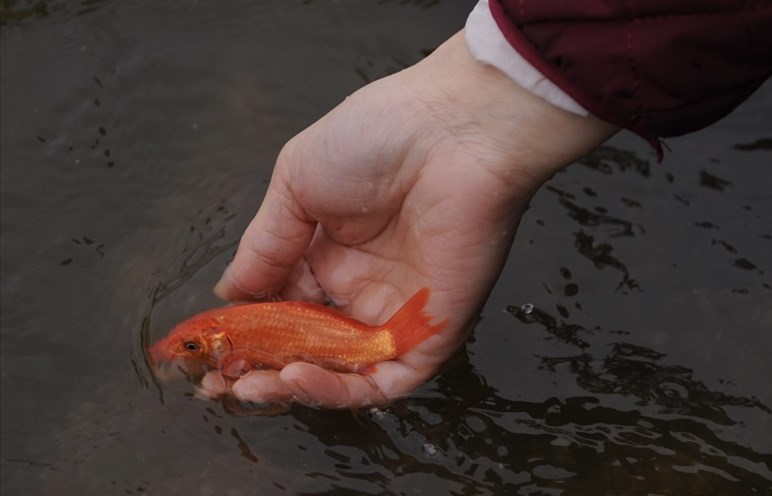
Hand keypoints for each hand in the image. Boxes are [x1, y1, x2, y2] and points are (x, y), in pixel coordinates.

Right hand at [208, 31, 616, 407]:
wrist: (453, 130)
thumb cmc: (377, 137)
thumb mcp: (296, 183)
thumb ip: (264, 246)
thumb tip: (228, 295)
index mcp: (328, 251)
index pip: (280, 307)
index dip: (243, 332)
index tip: (206, 349)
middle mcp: (360, 287)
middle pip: (304, 346)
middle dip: (258, 368)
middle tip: (216, 383)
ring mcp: (394, 313)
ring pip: (339, 373)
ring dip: (291, 387)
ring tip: (246, 386)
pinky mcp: (429, 334)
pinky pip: (383, 380)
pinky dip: (339, 390)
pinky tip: (295, 376)